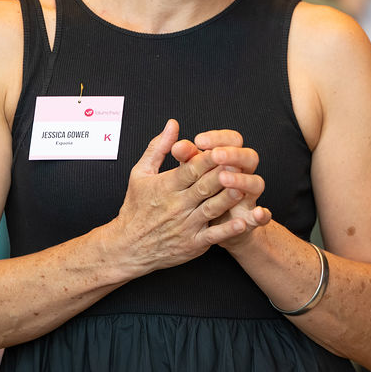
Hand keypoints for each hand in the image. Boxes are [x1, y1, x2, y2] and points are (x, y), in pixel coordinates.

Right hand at [109, 120, 260, 273]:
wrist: (128, 247)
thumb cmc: (135, 208)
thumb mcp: (139, 173)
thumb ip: (158, 147)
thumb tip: (172, 124)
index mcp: (166, 186)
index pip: (189, 169)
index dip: (206, 159)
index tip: (221, 149)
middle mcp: (177, 205)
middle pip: (203, 187)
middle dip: (221, 175)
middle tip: (238, 163)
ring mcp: (186, 225)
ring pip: (210, 209)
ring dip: (227, 199)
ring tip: (242, 188)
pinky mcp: (192, 244)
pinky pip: (213, 235)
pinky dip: (227, 229)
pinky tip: (242, 222)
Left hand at [181, 129, 270, 249]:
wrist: (215, 225)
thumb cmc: (202, 191)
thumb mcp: (193, 173)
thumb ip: (188, 158)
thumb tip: (177, 146)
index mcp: (231, 159)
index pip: (232, 140)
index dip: (218, 138)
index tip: (198, 140)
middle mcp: (244, 174)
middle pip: (249, 157)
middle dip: (233, 155)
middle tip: (216, 155)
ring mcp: (249, 196)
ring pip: (256, 183)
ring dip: (243, 180)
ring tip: (224, 179)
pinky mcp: (250, 219)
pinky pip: (262, 217)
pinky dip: (262, 216)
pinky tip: (258, 214)